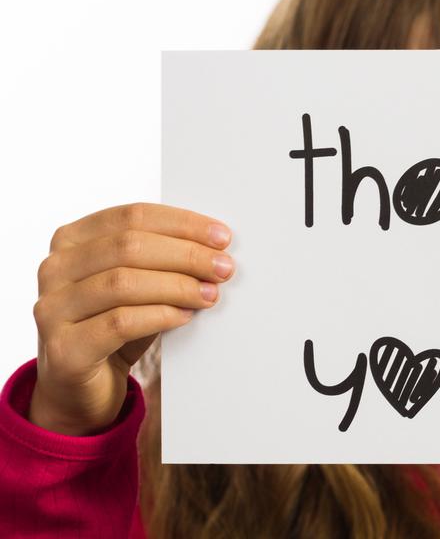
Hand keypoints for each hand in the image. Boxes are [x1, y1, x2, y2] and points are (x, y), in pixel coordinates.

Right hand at [30, 203, 233, 434]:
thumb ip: (161, 261)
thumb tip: (215, 249)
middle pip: (129, 246)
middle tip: (224, 268)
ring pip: (123, 283)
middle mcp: (54, 268)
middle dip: (186, 255)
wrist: (80, 387)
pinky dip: (160, 315)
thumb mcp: (137, 285)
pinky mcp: (63, 348)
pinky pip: (119, 323)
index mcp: (71, 240)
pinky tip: (185, 316)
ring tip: (210, 294)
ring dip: (177, 286)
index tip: (222, 237)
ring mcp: (52, 308)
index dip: (182, 224)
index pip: (132, 216)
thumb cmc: (114, 327)